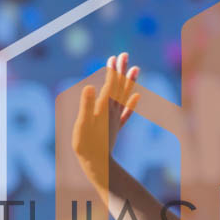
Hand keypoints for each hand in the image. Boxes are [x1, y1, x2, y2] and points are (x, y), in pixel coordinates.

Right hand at [71, 51, 141, 185]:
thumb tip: (89, 87)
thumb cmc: (86, 145)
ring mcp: (115, 119)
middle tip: (124, 54)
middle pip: (119, 87)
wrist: (97, 165)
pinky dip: (132, 103)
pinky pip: (126, 112)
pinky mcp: (116, 127)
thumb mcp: (82, 124)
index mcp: (104, 108)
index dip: (112, 71)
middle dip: (121, 70)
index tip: (113, 58)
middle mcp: (112, 111)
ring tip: (136, 68)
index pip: (110, 85)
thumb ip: (86, 105)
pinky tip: (137, 96)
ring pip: (124, 96)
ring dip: (129, 82)